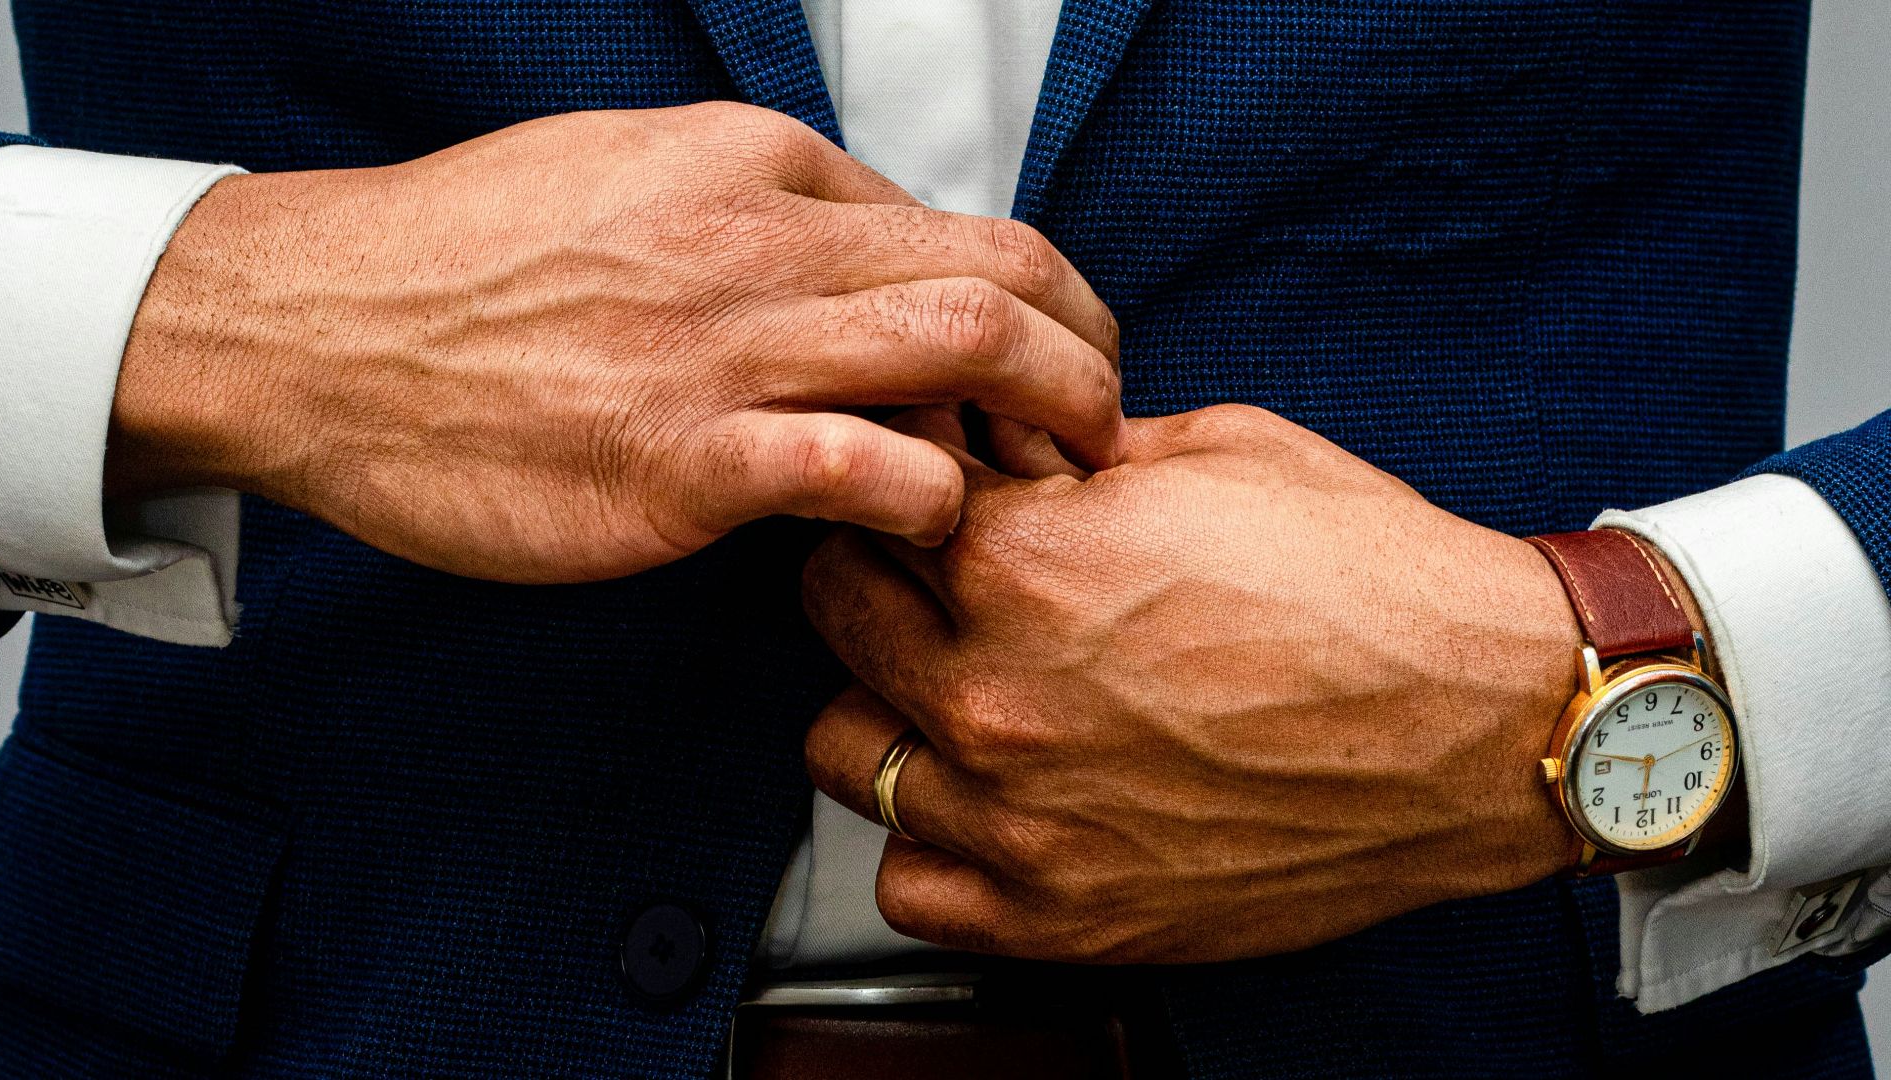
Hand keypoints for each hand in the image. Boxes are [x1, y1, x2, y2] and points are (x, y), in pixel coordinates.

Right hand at [105, 103, 1123, 581]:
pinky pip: (869, 473)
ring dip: (1045, 425)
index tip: (1049, 364)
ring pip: (964, 353)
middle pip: (1001, 277)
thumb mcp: (626, 171)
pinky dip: (929, 503)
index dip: (1035, 303)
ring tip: (1053, 484)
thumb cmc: (466, 258)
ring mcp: (724, 349)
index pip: (955, 225)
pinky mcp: (684, 462)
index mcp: (751, 163)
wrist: (318, 328)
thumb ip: (757, 209)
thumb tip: (870, 260)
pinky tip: (919, 529)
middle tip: (1102, 423)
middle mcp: (758, 240)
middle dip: (1090, 354)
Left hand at [802, 405, 1587, 962]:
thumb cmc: (1371, 580)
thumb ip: (1068, 449)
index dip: (909, 484)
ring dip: (889, 708)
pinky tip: (995, 796)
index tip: (942, 493)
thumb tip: (994, 442)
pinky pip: (909, 884)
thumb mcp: (1214, 453)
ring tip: (967, 689)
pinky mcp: (1063, 915)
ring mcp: (1020, 817)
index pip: (869, 500)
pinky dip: (934, 841)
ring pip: (844, 750)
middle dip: (883, 576)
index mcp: (1020, 562)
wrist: (1489, 721)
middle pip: (833, 612)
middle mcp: (994, 694)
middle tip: (947, 578)